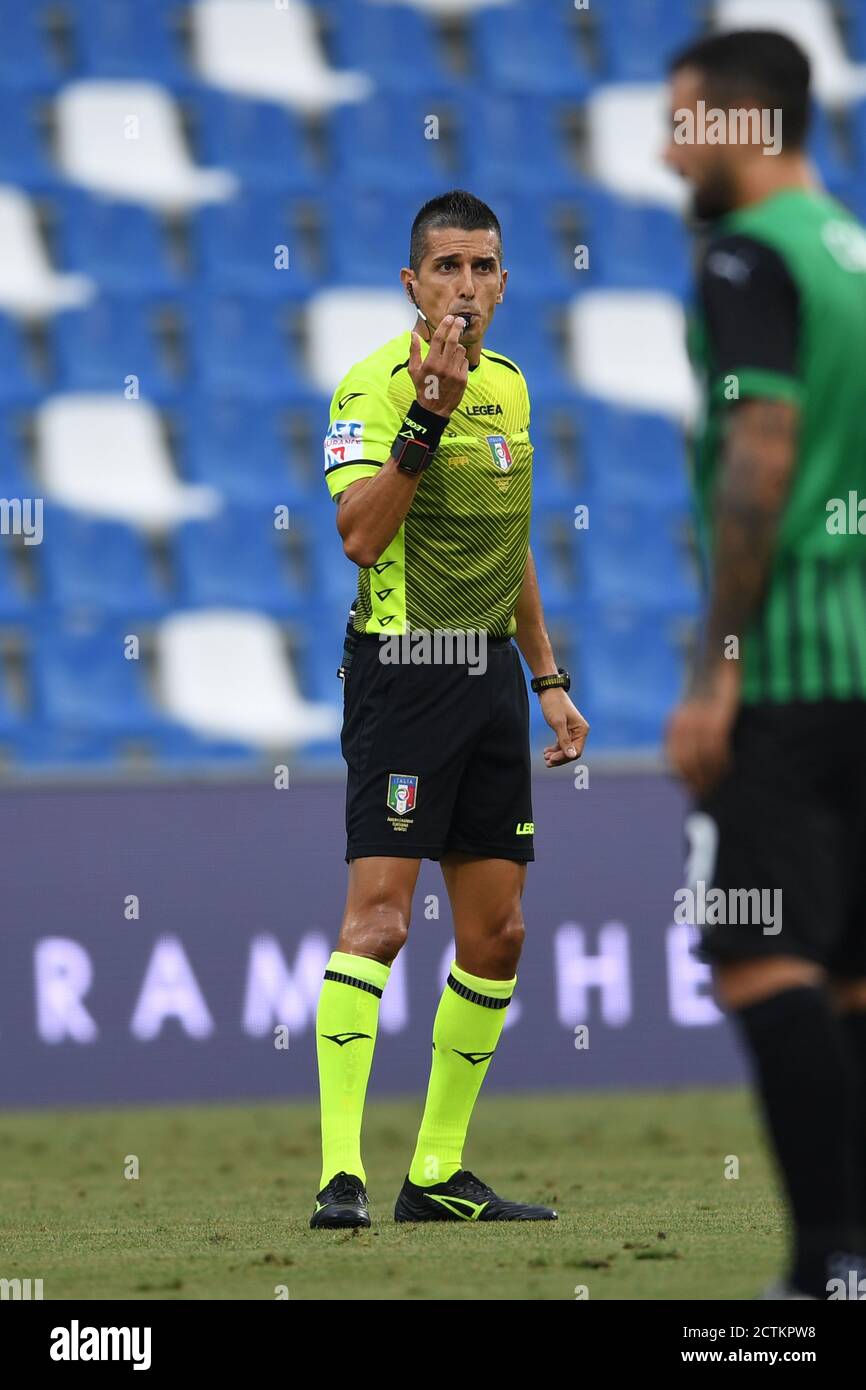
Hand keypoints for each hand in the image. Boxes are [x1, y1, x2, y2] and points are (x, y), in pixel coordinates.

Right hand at [408, 316, 467, 417]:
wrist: (434, 409)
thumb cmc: (422, 388)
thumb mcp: (413, 370)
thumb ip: (414, 351)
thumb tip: (413, 334)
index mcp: (430, 362)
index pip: (438, 339)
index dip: (444, 326)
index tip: (449, 318)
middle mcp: (443, 366)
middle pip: (453, 341)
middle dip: (457, 327)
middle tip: (460, 320)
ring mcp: (454, 372)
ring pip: (460, 351)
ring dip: (457, 348)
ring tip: (452, 353)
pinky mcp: (463, 378)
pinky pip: (465, 362)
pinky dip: (461, 360)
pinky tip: (455, 366)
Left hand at [540, 689, 589, 766]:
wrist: (549, 691)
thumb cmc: (554, 705)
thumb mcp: (558, 723)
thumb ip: (564, 740)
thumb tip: (572, 756)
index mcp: (582, 730)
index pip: (576, 751)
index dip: (564, 757)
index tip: (551, 759)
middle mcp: (580, 731)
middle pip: (571, 752)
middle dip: (559, 758)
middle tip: (546, 762)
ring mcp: (573, 731)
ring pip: (566, 749)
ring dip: (556, 755)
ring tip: (545, 757)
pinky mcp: (565, 729)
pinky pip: (562, 743)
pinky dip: (555, 749)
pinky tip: (547, 752)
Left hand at [665, 660, 740, 796]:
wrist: (719, 647)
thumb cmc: (714, 681)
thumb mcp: (701, 707)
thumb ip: (700, 731)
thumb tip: (708, 761)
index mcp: (676, 723)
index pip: (675, 761)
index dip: (686, 780)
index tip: (698, 794)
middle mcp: (683, 720)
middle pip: (686, 763)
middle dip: (700, 783)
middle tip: (714, 797)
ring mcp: (699, 715)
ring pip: (701, 756)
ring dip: (713, 775)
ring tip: (724, 786)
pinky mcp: (718, 708)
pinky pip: (716, 741)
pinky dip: (723, 759)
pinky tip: (731, 767)